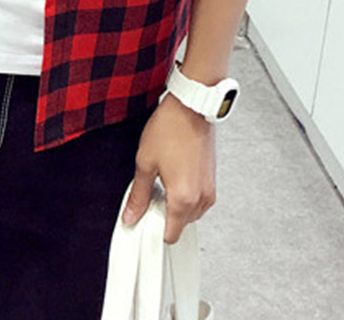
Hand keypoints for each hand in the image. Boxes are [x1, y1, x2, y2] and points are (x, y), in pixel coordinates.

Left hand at [122, 93, 216, 244]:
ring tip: (163, 179)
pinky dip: (186, 194)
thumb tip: (131, 215)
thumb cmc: (170, 128)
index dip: (153, 230)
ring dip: (176, 204)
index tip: (143, 219)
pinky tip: (174, 173)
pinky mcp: (212, 179)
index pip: (170, 236)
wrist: (191, 107)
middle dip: (164, 215)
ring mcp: (209, 189)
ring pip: (190, 213)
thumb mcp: (145, 162)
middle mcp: (201, 198)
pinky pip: (198, 199)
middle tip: (150, 192)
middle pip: (180, 225)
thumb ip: (137, 195)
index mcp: (183, 199)